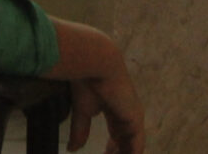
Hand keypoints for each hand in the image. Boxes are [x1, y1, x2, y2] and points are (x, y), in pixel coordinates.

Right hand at [46, 19, 144, 153]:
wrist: (96, 63)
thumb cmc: (87, 81)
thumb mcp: (82, 111)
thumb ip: (80, 131)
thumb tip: (72, 150)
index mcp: (116, 108)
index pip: (118, 132)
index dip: (113, 147)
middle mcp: (128, 112)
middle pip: (127, 141)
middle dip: (118, 152)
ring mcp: (134, 116)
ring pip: (132, 145)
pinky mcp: (135, 118)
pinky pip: (136, 146)